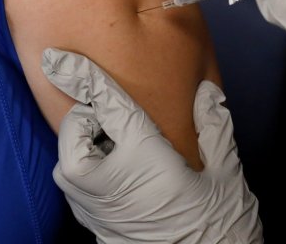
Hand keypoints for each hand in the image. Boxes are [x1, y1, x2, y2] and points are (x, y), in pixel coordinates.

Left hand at [43, 49, 261, 243]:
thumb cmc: (219, 227)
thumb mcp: (227, 173)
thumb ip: (214, 126)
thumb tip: (207, 93)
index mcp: (142, 156)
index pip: (105, 103)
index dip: (81, 75)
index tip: (58, 59)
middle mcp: (108, 180)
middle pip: (75, 131)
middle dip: (87, 119)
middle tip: (118, 124)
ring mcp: (94, 207)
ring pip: (68, 161)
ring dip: (84, 148)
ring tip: (119, 151)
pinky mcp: (92, 226)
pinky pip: (76, 188)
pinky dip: (88, 173)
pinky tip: (119, 176)